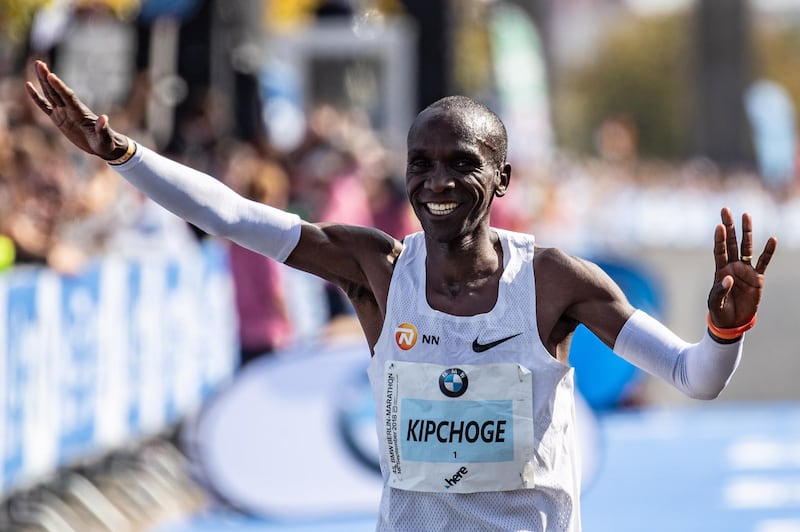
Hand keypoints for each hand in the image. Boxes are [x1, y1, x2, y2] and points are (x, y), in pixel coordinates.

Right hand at [25, 60, 126, 159]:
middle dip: (47, 78)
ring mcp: (64, 112)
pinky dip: (37, 97)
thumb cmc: (106, 142)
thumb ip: (103, 128)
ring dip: (43, 81)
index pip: (68, 97)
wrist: (103, 146)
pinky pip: (45, 106)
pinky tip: (29, 85)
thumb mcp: (105, 138)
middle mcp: (70, 109)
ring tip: (38, 65)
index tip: (51, 75)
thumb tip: (104, 118)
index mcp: (80, 113)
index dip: (60, 87)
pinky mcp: (58, 119)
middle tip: (39, 63)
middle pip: (57, 91)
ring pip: (50, 94)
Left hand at [708, 207, 776, 328]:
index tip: (718, 225)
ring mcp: (745, 270)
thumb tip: (727, 278)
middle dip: (729, 226)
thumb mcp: (715, 303)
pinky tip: (772, 239)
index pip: (719, 251)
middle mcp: (732, 266)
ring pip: (747, 247)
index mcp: (720, 270)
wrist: (733, 322)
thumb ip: (720, 291)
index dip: (719, 239)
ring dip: (747, 232)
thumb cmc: (720, 311)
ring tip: (746, 215)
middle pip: (731, 243)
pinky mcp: (757, 278)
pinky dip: (768, 251)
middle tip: (725, 210)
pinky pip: (764, 262)